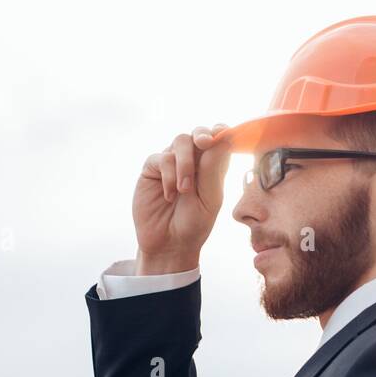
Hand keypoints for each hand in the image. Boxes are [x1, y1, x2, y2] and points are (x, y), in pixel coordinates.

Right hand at [132, 123, 231, 272]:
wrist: (169, 244)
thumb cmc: (194, 224)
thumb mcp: (210, 199)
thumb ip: (213, 169)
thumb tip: (222, 137)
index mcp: (212, 167)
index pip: (219, 140)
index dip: (221, 131)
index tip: (222, 133)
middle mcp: (192, 161)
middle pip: (198, 133)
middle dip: (202, 134)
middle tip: (204, 143)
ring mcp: (172, 163)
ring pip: (180, 141)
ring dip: (185, 164)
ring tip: (184, 190)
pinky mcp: (153, 169)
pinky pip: (161, 158)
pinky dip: (168, 176)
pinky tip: (169, 196)